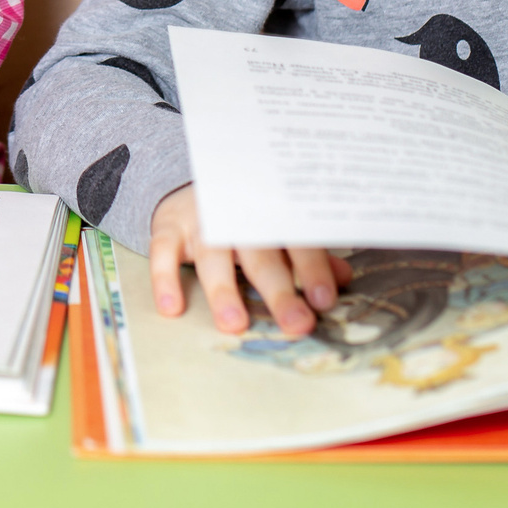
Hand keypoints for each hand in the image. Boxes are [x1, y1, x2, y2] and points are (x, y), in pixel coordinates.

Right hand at [147, 185, 351, 336]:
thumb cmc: (245, 216)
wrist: (190, 184)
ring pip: (214, 255)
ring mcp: (202, 221)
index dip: (313, 269)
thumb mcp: (277, 230)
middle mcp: (238, 216)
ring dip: (224, 289)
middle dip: (279, 290)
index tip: (324, 300)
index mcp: (272, 216)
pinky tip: (172, 307)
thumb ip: (307, 255)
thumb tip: (344, 278)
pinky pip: (163, 251)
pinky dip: (165, 278)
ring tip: (234, 323)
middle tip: (296, 323)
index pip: (298, 241)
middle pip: (261, 254)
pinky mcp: (169, 227)